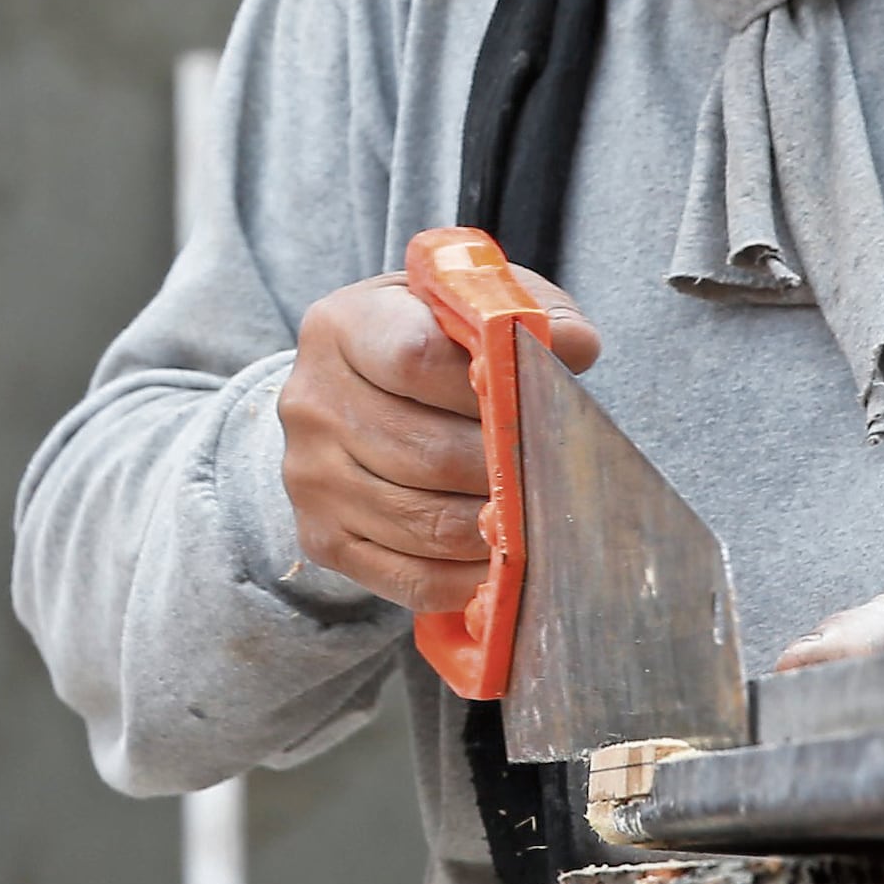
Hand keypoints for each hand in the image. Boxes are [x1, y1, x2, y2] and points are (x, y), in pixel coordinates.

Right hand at [277, 249, 599, 612]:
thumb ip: (526, 312)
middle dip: (504, 470)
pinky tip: (502, 562)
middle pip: (427, 454)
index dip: (487, 386)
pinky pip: (410, 578)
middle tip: (555, 475)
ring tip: (538, 517)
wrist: (351, 392)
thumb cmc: (428, 341)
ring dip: (493, 528)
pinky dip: (468, 578)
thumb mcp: (468, 304)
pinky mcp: (323, 539)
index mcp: (342, 326)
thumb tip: (573, 348)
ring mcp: (310, 478)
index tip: (533, 398)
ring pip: (425, 524)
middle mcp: (311, 403)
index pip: (417, 358)